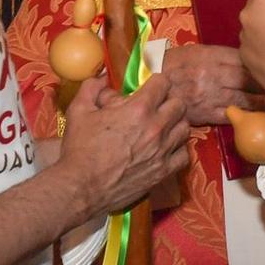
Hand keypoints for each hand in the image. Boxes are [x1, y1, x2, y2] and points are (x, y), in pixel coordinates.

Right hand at [58, 72, 190, 218]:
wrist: (82, 188)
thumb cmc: (79, 148)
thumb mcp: (79, 110)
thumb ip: (92, 87)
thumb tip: (102, 77)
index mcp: (138, 109)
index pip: (163, 83)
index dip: (156, 83)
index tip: (149, 88)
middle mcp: (156, 128)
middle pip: (179, 104)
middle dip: (168, 101)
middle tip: (155, 107)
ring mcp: (162, 151)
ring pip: (185, 128)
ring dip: (175, 124)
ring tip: (161, 127)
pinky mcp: (164, 172)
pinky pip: (184, 154)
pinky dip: (178, 149)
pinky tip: (165, 149)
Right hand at [160, 44, 262, 126]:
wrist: (145, 84)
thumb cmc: (169, 65)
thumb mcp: (193, 51)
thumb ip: (217, 54)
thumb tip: (242, 57)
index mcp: (209, 55)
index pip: (241, 58)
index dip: (259, 63)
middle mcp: (212, 75)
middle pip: (246, 78)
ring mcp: (209, 95)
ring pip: (242, 97)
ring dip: (261, 100)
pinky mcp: (204, 113)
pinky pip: (229, 114)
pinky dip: (245, 115)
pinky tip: (258, 116)